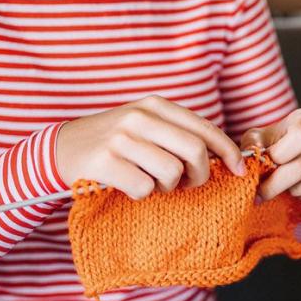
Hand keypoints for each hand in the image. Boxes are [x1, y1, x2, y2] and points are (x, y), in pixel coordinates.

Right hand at [55, 96, 244, 199]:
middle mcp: (139, 117)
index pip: (204, 128)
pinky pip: (144, 188)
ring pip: (171, 173)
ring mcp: (121, 139)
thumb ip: (178, 134)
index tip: (239, 171)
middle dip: (200, 175)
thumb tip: (223, 156)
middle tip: (188, 184)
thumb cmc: (113, 142)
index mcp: (155, 105)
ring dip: (167, 187)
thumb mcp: (145, 126)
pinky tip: (128, 186)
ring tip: (151, 182)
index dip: (228, 152)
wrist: (61, 148)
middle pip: (195, 151)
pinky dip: (142, 194)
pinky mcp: (105, 163)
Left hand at [240, 108, 300, 202]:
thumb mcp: (259, 139)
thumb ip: (253, 145)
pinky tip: (299, 190)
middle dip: (278, 183)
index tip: (266, 164)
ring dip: (296, 190)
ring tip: (285, 187)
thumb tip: (251, 158)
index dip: (280, 155)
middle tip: (263, 192)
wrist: (295, 154)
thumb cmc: (275, 145)